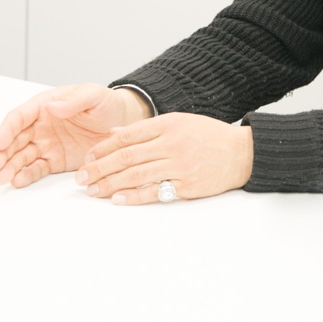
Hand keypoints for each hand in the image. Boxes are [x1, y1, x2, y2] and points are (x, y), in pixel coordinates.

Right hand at [0, 83, 151, 187]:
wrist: (122, 122)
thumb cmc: (106, 104)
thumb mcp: (94, 95)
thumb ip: (74, 101)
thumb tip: (52, 107)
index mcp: (46, 105)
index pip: (20, 117)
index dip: (7, 129)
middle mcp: (41, 125)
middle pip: (14, 139)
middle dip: (1, 152)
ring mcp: (46, 144)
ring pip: (21, 156)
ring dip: (9, 166)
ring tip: (1, 178)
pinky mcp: (55, 161)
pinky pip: (36, 169)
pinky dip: (26, 175)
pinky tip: (18, 181)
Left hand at [75, 112, 253, 204]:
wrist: (241, 153)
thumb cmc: (209, 136)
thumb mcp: (179, 122)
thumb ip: (148, 129)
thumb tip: (115, 135)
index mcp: (168, 124)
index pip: (127, 136)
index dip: (103, 147)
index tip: (87, 157)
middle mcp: (171, 143)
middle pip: (126, 156)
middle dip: (99, 168)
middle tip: (81, 178)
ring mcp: (179, 165)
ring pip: (136, 174)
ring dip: (110, 184)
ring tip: (93, 190)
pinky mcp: (187, 185)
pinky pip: (155, 191)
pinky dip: (134, 195)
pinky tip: (118, 199)